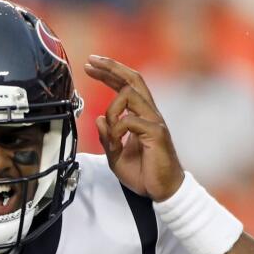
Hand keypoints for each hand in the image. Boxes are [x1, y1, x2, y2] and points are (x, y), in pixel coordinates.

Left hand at [84, 56, 183, 200]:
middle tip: (92, 61)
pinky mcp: (156, 133)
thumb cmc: (143, 174)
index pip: (127, 86)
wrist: (162, 192)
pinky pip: (130, 121)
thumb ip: (107, 138)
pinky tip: (116, 143)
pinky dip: (116, 130)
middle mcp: (150, 114)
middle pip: (133, 79)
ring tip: (109, 132)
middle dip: (111, 67)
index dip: (109, 73)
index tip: (91, 65)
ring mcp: (155, 122)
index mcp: (141, 116)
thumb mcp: (116, 156)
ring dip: (111, 109)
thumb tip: (99, 119)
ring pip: (130, 95)